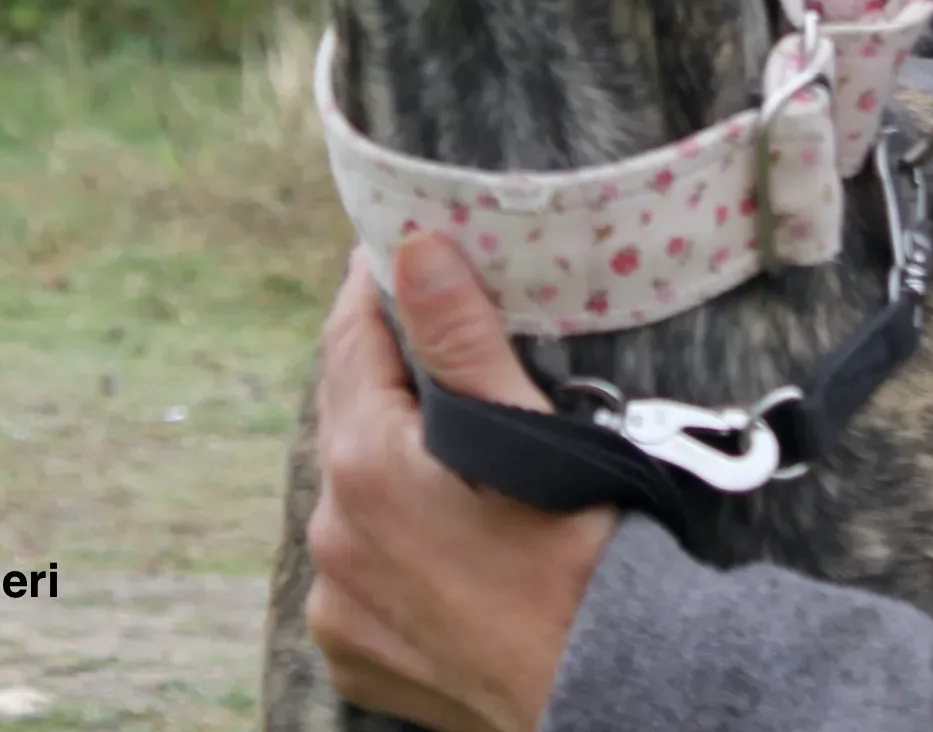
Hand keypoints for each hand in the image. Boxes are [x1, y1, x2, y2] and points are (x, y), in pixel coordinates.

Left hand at [307, 236, 615, 731]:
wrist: (601, 694)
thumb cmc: (581, 560)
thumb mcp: (529, 435)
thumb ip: (461, 338)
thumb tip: (414, 247)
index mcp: (367, 466)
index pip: (349, 341)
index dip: (370, 287)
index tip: (392, 246)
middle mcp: (331, 533)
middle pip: (345, 414)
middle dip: (382, 368)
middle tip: (430, 329)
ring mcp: (335, 599)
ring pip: (348, 490)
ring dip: (382, 454)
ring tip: (446, 438)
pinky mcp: (349, 648)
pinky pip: (353, 563)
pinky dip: (383, 532)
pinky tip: (437, 525)